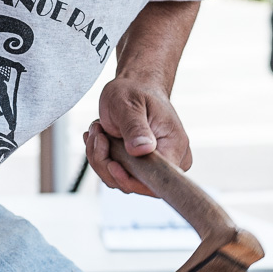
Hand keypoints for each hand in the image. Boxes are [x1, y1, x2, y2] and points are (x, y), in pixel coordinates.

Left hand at [84, 77, 190, 197]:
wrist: (134, 87)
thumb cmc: (135, 91)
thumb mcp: (130, 105)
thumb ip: (135, 128)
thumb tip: (142, 150)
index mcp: (174, 147)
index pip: (156, 183)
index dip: (131, 181)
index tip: (112, 164)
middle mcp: (168, 161)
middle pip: (135, 184)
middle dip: (108, 164)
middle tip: (99, 135)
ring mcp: (153, 165)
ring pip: (120, 181)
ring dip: (101, 158)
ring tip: (97, 131)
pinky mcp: (138, 166)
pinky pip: (115, 174)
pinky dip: (101, 158)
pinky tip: (98, 138)